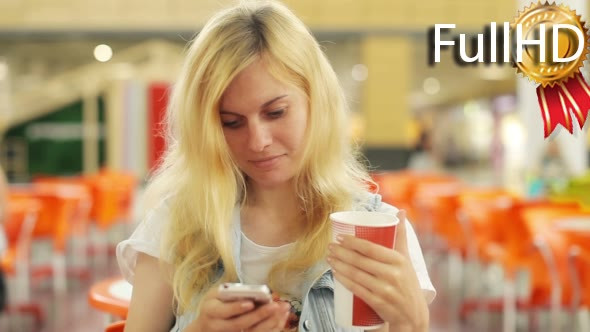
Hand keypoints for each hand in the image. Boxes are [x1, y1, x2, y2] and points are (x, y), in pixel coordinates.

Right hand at [188, 286, 290, 331]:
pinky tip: (282, 317)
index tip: (250, 303)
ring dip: (270, 322)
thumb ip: (230, 292)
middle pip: (240, 324)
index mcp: (211, 311)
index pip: (224, 311)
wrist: (207, 325)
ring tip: (283, 309)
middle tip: (275, 306)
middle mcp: (219, 326)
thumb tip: (251, 291)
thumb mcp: (216, 294)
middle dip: (259, 315)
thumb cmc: (214, 304)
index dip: (237, 308)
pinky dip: (272, 327)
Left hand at [327, 210, 428, 330]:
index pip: (371, 248)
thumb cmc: (407, 282)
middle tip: (330, 247)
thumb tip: (400, 211)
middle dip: (341, 252)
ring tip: (329, 258)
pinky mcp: (378, 303)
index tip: (340, 236)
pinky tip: (335, 274)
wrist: (413, 314)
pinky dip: (344, 281)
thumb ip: (401, 235)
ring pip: (356, 275)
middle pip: (360, 260)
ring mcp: (385, 290)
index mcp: (399, 260)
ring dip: (339, 265)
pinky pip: (357, 290)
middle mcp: (393, 274)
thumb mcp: (406, 258)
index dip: (352, 242)